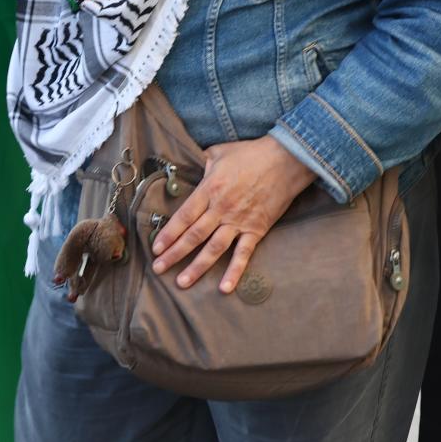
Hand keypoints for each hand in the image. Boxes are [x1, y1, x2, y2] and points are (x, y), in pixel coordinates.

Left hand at [150, 136, 314, 293]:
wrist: (285, 161)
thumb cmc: (250, 154)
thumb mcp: (217, 152)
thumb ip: (199, 161)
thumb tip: (184, 162)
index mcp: (209, 190)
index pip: (183, 216)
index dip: (168, 233)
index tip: (156, 247)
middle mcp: (221, 209)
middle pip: (193, 236)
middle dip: (174, 254)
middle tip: (158, 268)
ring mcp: (239, 221)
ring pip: (214, 249)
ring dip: (197, 267)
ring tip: (182, 282)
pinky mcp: (256, 230)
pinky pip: (243, 254)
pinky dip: (234, 272)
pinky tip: (224, 288)